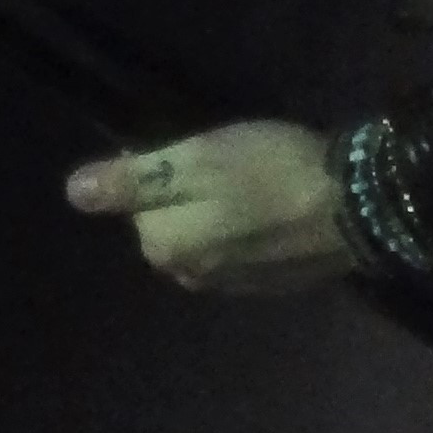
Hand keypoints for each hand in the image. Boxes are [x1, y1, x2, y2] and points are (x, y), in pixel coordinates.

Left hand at [64, 119, 352, 292]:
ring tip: (260, 181)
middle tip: (232, 160)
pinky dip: (252, 230)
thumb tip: (73, 193)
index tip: (199, 147)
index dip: (164, 165)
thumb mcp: (196, 160)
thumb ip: (133, 180)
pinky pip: (243, 251)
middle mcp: (190, 276)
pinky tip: (279, 208)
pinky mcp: (273, 284)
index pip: (138, 201)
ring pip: (208, 237)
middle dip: (191, 193)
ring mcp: (234, 286)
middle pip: (171, 222)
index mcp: (164, 247)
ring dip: (223, 212)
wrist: (359, 207)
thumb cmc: (270, 172)